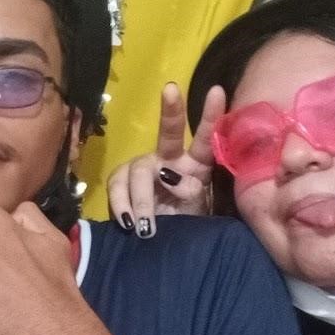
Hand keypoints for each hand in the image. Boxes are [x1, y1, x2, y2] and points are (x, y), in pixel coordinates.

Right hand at [104, 83, 221, 234]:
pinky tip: (128, 222)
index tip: (217, 90)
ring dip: (143, 200)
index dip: (210, 116)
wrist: (156, 244)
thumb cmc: (182, 224)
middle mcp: (170, 159)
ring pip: (140, 171)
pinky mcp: (119, 180)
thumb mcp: (195, 212)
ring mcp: (144, 168)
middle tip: (171, 90)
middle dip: (172, 110)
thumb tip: (171, 177)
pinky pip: (117, 186)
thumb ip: (191, 192)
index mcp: (195, 165)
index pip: (205, 140)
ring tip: (146, 227)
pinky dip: (122, 205)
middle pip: (169, 133)